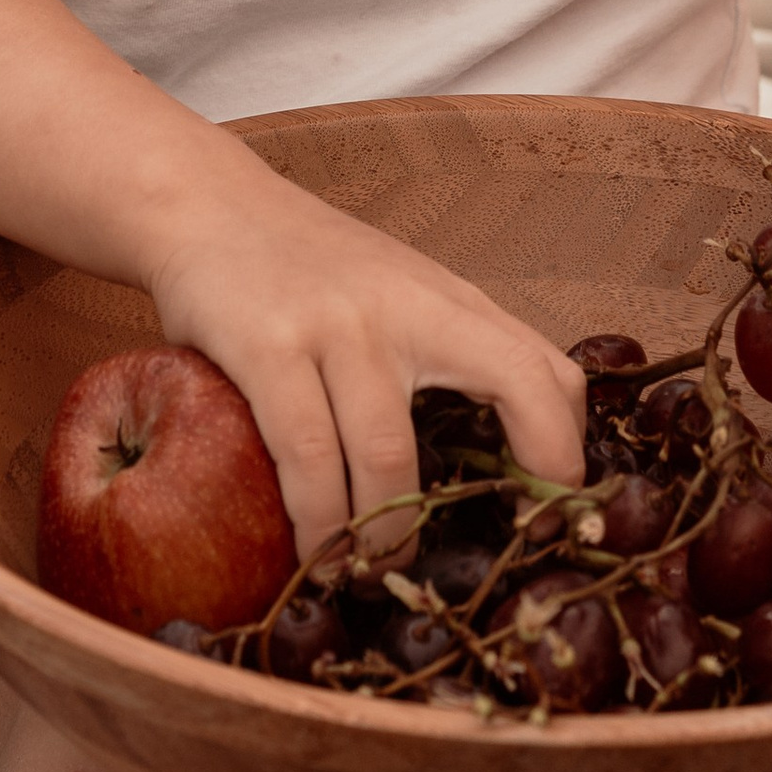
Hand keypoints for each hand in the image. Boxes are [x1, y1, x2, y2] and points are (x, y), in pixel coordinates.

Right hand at [142, 177, 584, 562]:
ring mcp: (340, 322)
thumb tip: (500, 458)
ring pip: (389, 456)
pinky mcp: (268, 343)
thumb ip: (445, 351)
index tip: (544, 519)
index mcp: (448, 300)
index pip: (548, 371)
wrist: (206, 202)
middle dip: (508, 493)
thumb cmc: (305, 264)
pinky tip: (312, 550)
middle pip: (515, 387)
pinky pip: (306, 457)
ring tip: (363, 568)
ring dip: (383, 535)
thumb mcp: (395, 290)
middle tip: (466, 563)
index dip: (566, 452)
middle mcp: (409, 304)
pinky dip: (316, 522)